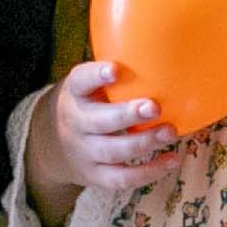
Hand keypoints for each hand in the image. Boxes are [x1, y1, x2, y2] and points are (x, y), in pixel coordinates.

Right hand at [25, 61, 180, 226]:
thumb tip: (163, 47)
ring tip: (170, 132)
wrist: (54, 145)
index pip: (80, 81)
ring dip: (143, 143)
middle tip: (154, 106)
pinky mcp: (95, 176)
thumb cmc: (89, 104)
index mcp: (75, 95)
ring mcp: (84, 153)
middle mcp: (76, 124)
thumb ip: (113, 72)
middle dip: (127, 115)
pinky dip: (148, 173)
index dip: (95, 76)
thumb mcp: (89, 86)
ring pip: (112, 151)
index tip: (114, 69)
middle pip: (99, 122)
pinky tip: (172, 160)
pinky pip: (121, 179)